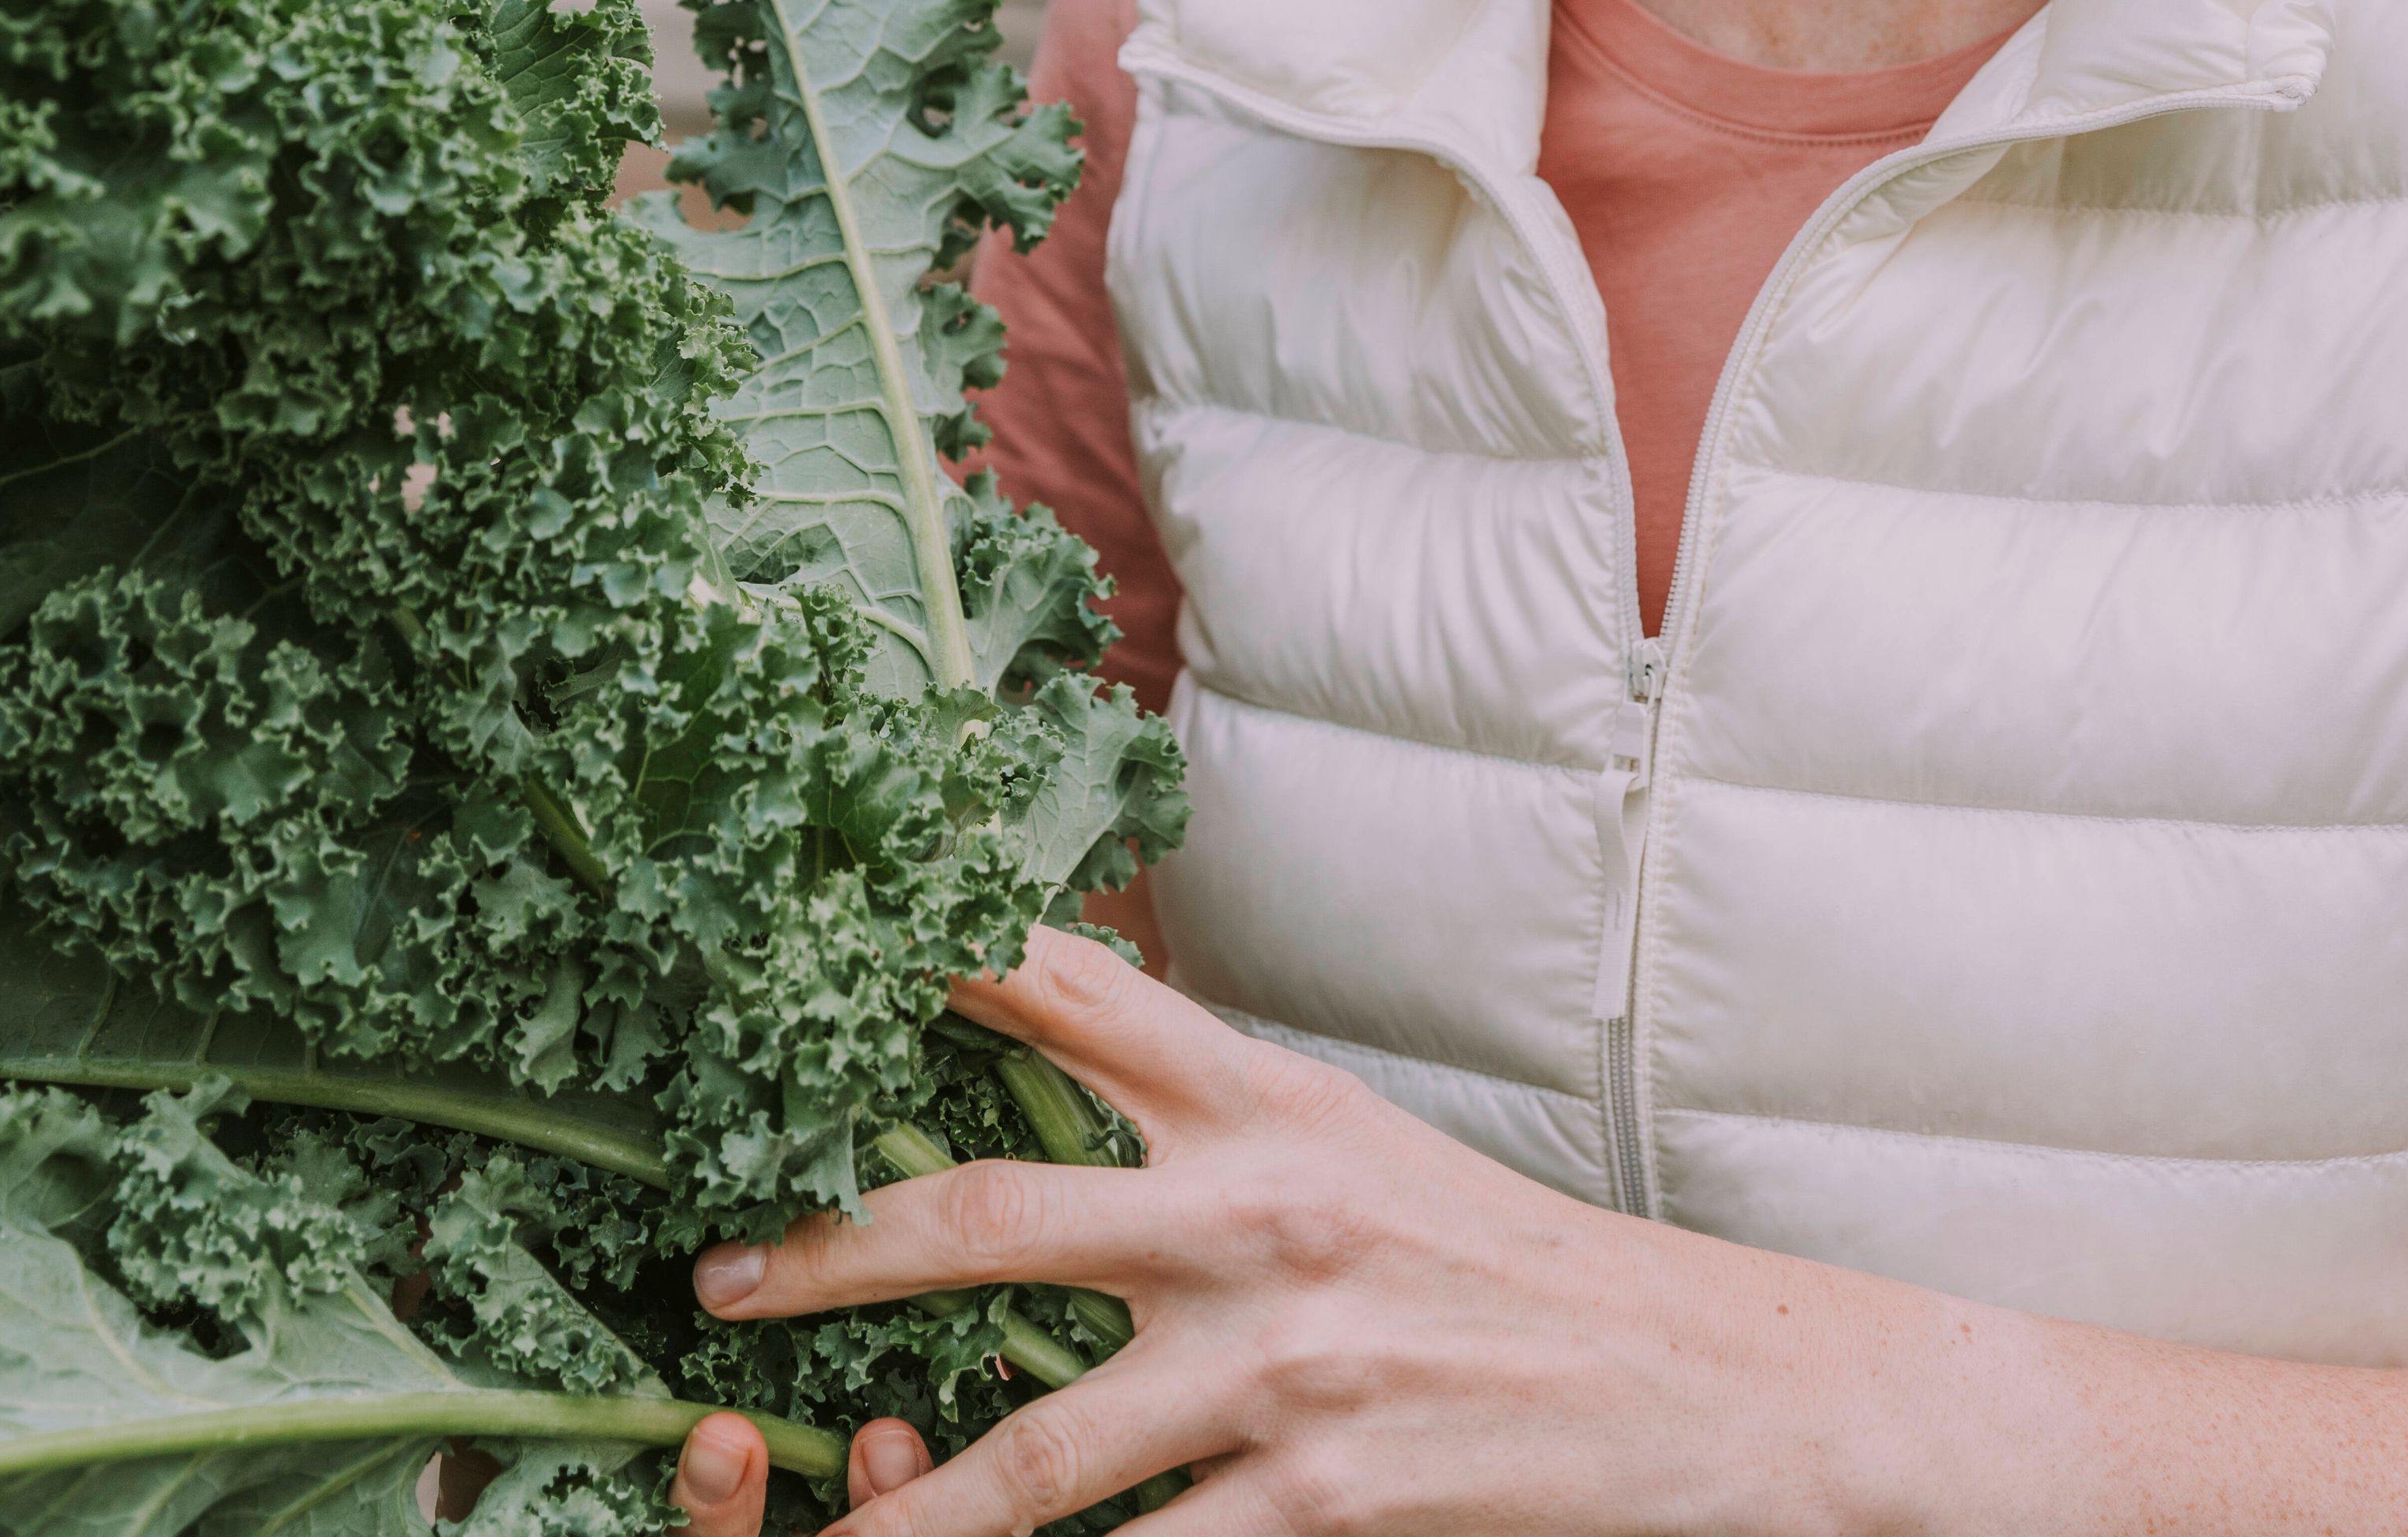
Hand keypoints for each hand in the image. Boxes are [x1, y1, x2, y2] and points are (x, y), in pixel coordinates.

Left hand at [677, 927, 1872, 1536]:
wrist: (1694, 1386)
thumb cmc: (1500, 1268)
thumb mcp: (1352, 1146)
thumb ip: (1206, 1114)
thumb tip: (1056, 1060)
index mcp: (1262, 1103)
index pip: (1065, 988)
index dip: (924, 949)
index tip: (795, 930)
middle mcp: (1256, 1215)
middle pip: (987, 1216)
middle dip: (827, 1251)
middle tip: (713, 1279)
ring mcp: (1284, 1365)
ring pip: (1028, 1453)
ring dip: (896, 1505)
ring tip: (810, 1528)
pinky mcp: (1323, 1502)